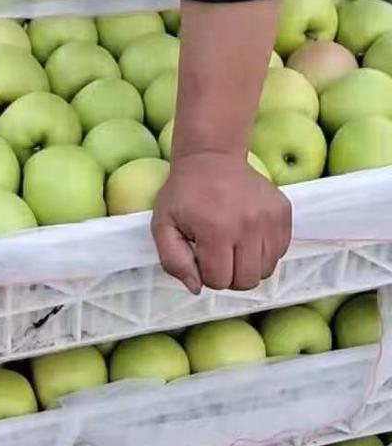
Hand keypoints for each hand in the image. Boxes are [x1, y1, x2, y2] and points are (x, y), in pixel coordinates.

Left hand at [151, 151, 291, 293]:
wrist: (212, 157)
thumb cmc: (184, 193)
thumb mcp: (163, 225)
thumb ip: (173, 261)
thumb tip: (197, 288)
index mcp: (215, 230)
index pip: (219, 280)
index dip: (206, 275)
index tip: (200, 256)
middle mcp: (248, 225)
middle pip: (246, 281)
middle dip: (229, 276)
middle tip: (218, 256)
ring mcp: (270, 218)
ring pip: (266, 270)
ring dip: (248, 266)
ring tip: (234, 247)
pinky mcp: (283, 212)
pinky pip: (280, 252)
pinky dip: (264, 253)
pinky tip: (249, 237)